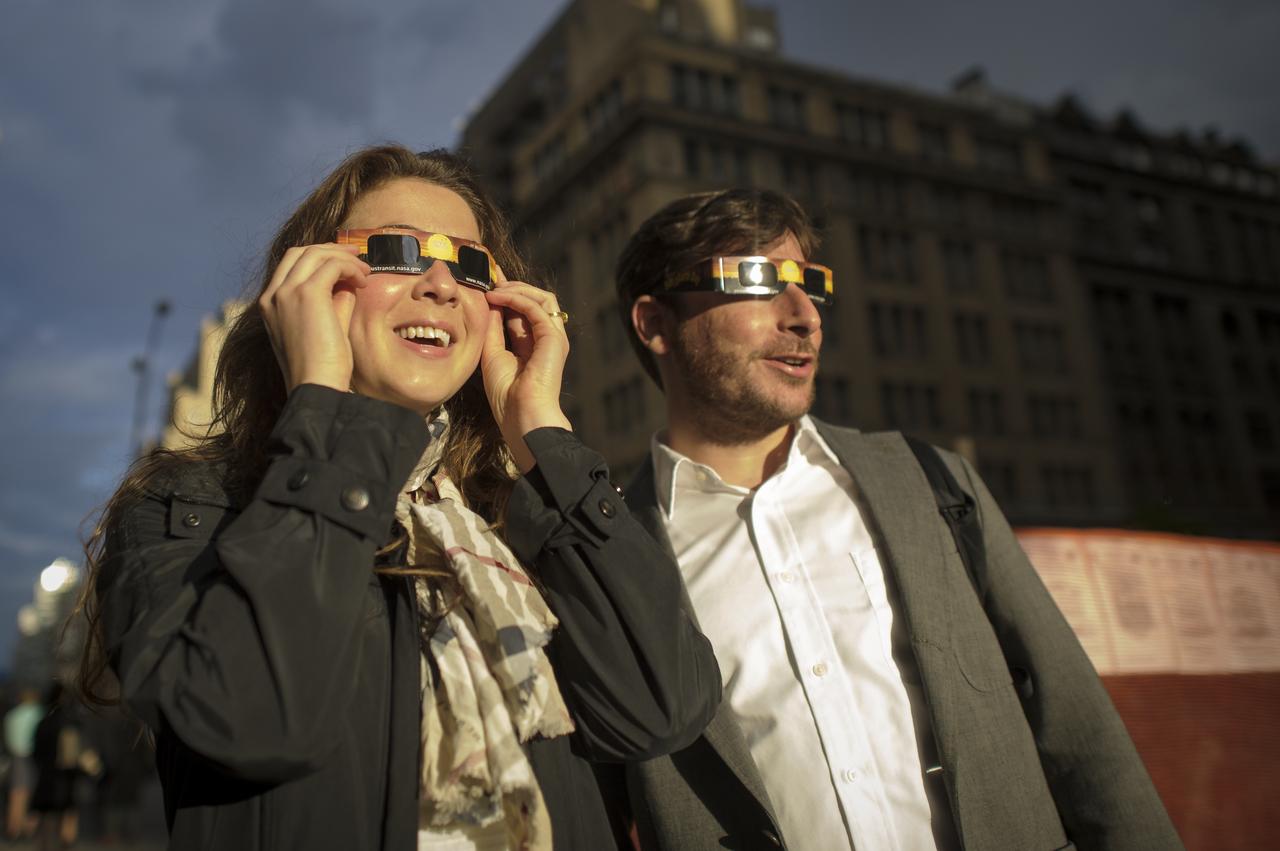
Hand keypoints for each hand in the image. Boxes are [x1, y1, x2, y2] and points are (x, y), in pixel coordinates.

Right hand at [258, 243, 369, 392]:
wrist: (316, 386)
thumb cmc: (323, 367)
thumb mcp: (324, 327)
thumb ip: (333, 301)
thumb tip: (348, 282)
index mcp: (270, 304)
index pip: (291, 265)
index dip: (319, 257)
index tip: (344, 262)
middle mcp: (272, 295)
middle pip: (300, 252)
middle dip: (331, 250)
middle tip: (357, 257)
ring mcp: (286, 292)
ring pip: (316, 254)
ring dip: (344, 258)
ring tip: (365, 272)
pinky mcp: (307, 294)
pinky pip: (332, 265)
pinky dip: (350, 268)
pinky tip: (363, 282)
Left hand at [480, 280, 571, 472]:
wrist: (522, 416)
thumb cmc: (507, 395)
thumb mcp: (493, 354)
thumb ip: (494, 328)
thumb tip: (490, 303)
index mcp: (533, 345)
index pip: (524, 311)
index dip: (508, 293)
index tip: (489, 281)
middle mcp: (546, 339)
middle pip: (537, 300)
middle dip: (514, 286)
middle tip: (490, 279)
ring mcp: (553, 338)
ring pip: (543, 298)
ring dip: (517, 289)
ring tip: (494, 289)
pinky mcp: (553, 338)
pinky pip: (536, 308)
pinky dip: (516, 298)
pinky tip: (498, 297)